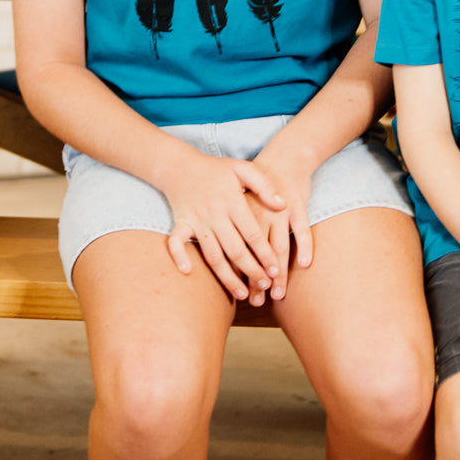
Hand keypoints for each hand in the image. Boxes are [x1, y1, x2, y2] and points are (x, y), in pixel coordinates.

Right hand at [162, 151, 286, 302]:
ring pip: (212, 255)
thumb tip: (283, 205)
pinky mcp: (181, 224)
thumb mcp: (243, 169)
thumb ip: (265, 185)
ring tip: (243, 294)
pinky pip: (176, 242)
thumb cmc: (216, 169)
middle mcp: (214, 214)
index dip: (265, 254)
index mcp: (232, 202)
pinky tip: (188, 272)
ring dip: (227, 277)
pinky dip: (179, 256)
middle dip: (251, 270)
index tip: (276, 271)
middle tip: (265, 286)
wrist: (181, 165)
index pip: (252, 234)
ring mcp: (196, 221)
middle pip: (235, 249)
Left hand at [243, 146, 316, 304]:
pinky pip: (302, 230)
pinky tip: (305, 266)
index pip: (237, 249)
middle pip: (256, 254)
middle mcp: (258, 214)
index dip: (239, 273)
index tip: (241, 295)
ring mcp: (279, 210)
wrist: (283, 159)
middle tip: (258, 301)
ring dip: (279, 272)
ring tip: (278, 293)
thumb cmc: (260, 187)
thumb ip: (235, 228)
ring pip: (279, 247)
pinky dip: (304, 247)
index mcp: (240, 215)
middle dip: (257, 279)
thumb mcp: (241, 201)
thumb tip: (227, 262)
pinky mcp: (298, 205)